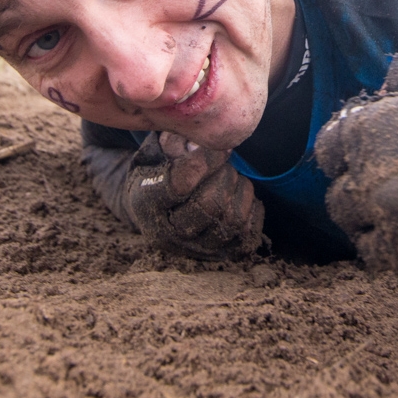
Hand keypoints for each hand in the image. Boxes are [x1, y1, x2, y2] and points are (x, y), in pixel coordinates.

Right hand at [125, 131, 265, 259]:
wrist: (158, 210)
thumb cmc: (158, 172)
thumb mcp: (154, 152)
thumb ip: (173, 142)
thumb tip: (198, 142)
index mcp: (146, 203)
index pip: (179, 184)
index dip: (204, 160)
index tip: (215, 146)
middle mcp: (168, 234)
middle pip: (211, 204)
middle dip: (225, 175)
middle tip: (225, 162)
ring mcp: (196, 248)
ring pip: (233, 219)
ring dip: (240, 190)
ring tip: (232, 177)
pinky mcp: (221, 254)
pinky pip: (249, 232)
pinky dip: (252, 209)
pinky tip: (239, 195)